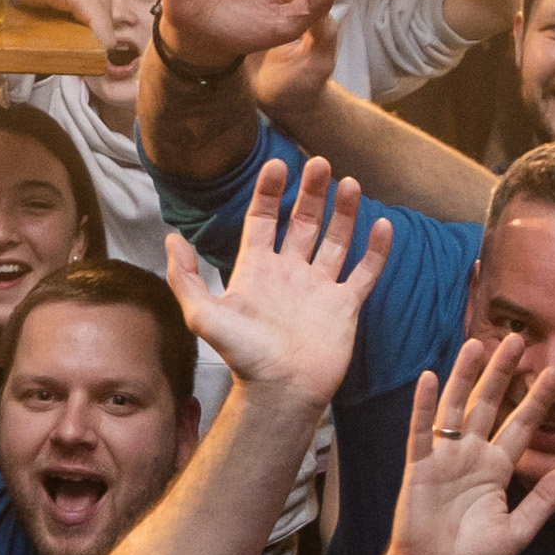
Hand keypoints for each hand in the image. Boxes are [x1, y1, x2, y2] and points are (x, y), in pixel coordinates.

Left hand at [173, 154, 375, 411]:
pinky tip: (383, 223)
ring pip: (336, 240)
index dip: (270, 192)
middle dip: (312, 192)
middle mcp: (289, 273)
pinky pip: (364, 272)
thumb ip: (186, 279)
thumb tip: (172, 240)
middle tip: (321, 162)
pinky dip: (376, 250)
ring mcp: (319, 288)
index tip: (278, 164)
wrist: (280, 392)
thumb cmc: (243, 357)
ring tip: (351, 182)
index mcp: (257, 269)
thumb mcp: (203, 315)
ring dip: (344, 212)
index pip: (264, 219)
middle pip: (303, 222)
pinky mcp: (344, 306)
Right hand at [385, 334, 554, 554]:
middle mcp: (472, 455)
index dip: (536, 400)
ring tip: (477, 344)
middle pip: (489, 404)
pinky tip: (430, 378)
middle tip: (517, 340)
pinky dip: (425, 405)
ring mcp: (444, 458)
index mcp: (497, 469)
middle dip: (502, 373)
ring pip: (457, 408)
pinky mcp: (419, 467)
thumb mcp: (518, 531)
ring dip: (466, 376)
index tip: (554, 373)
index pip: (521, 426)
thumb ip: (541, 501)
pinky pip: (422, 431)